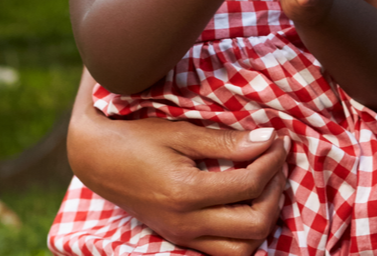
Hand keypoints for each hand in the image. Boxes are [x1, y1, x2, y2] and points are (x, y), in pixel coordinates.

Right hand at [68, 102, 288, 255]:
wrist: (98, 160)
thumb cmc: (138, 138)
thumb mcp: (181, 132)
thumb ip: (225, 141)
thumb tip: (267, 138)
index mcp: (186, 192)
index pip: (248, 185)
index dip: (272, 160)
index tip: (279, 137)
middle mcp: (187, 223)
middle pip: (255, 225)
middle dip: (276, 191)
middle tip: (277, 160)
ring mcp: (183, 236)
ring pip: (243, 250)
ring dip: (265, 218)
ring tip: (267, 182)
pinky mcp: (180, 239)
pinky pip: (223, 251)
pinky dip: (245, 233)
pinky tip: (247, 202)